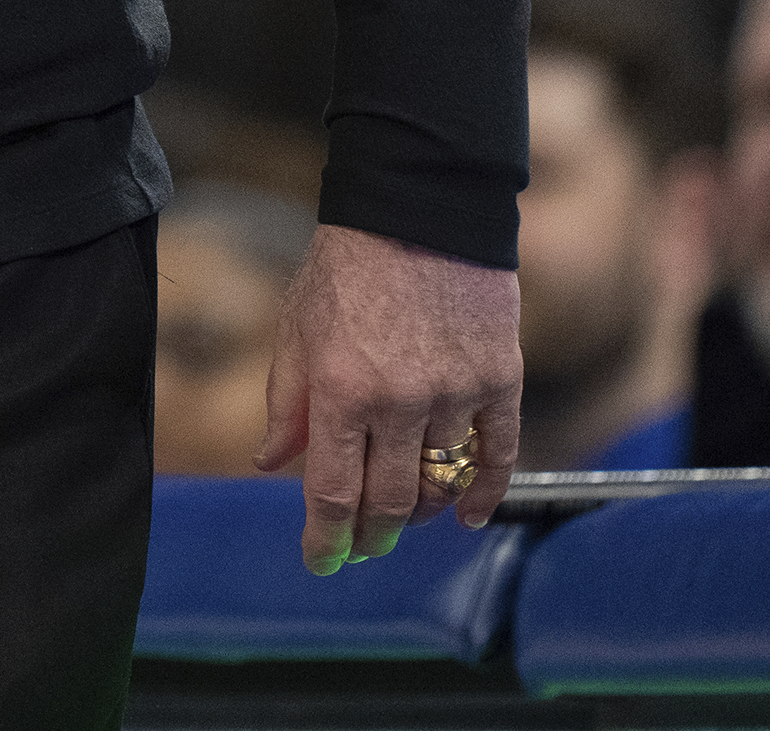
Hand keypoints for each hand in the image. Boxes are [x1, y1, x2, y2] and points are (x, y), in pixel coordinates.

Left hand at [254, 223, 520, 575]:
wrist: (419, 206)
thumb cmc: (347, 266)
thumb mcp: (297, 328)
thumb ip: (285, 402)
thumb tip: (270, 464)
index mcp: (339, 389)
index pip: (332, 491)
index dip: (326, 539)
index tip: (321, 562)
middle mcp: (399, 400)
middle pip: (389, 501)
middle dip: (372, 535)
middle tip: (363, 548)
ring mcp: (455, 392)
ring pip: (441, 484)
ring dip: (422, 513)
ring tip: (406, 517)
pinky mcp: (499, 378)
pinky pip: (497, 455)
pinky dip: (485, 494)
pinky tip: (469, 515)